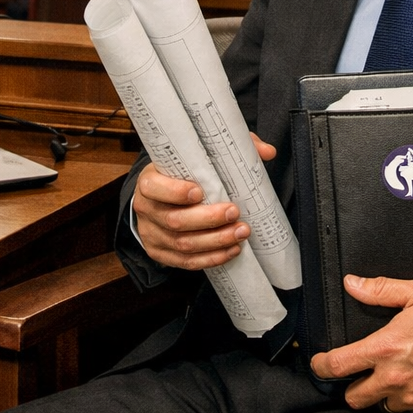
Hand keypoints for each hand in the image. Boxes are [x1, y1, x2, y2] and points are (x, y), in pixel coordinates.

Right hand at [133, 134, 274, 270]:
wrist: (158, 198)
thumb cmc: (180, 174)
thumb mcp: (196, 157)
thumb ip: (228, 150)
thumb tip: (267, 152)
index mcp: (148, 181)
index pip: (154, 188)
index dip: (175, 192)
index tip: (200, 192)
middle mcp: (145, 209)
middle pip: (174, 220)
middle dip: (208, 219)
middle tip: (234, 212)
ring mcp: (151, 234)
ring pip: (183, 244)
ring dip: (215, 241)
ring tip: (241, 233)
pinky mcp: (160, 252)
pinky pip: (186, 262)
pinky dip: (211, 258)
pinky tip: (231, 250)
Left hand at [308, 277, 412, 412]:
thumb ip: (380, 289)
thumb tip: (352, 284)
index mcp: (387, 348)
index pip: (338, 366)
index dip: (321, 366)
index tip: (320, 364)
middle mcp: (396, 379)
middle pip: (353, 398)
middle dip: (352, 386)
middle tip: (361, 373)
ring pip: (383, 406)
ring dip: (383, 394)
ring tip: (395, 377)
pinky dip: (409, 401)